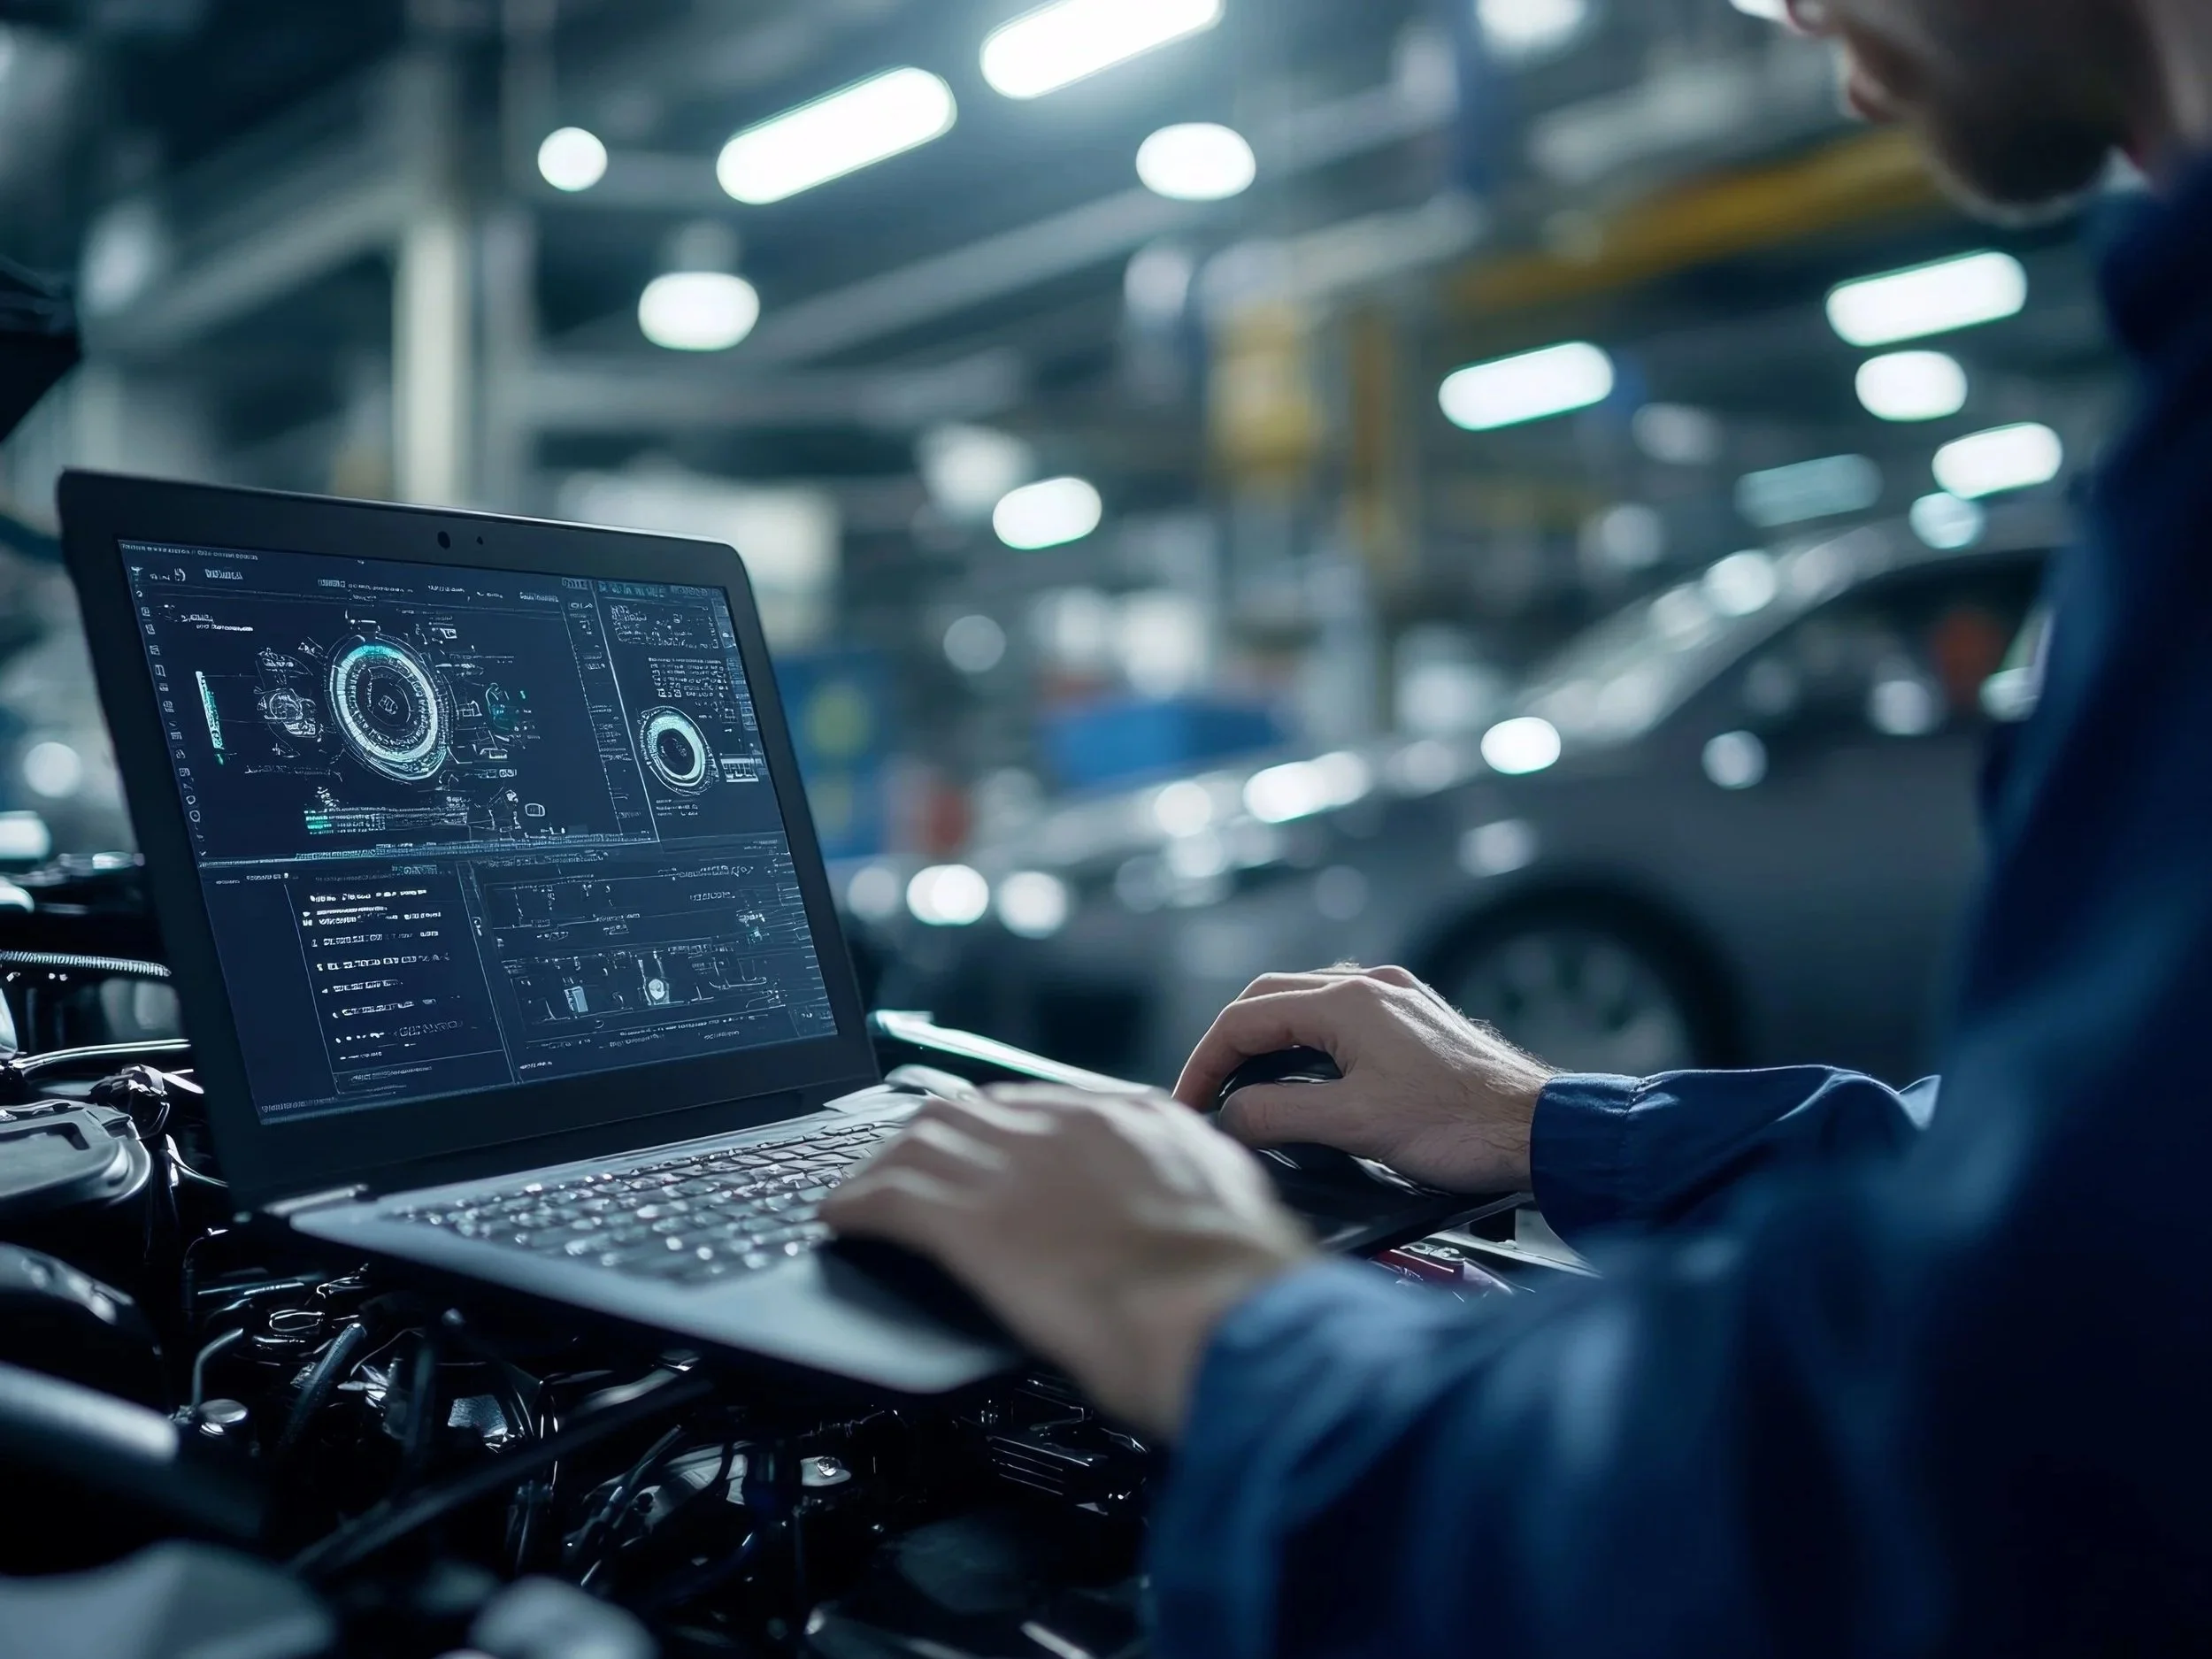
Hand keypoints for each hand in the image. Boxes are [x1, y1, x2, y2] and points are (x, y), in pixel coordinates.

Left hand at [821, 1086, 1315, 1437]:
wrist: (1224, 1317)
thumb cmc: (1238, 1292)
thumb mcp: (1227, 1209)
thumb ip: (1187, 1189)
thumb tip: (1178, 1203)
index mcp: (1134, 1119)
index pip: (1042, 1105)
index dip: (1000, 1131)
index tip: (987, 1154)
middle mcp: (1066, 1126)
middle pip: (971, 1109)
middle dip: (934, 1139)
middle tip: (912, 1169)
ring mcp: (1014, 1168)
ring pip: (921, 1139)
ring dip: (884, 1165)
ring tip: (864, 1191)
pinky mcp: (970, 1222)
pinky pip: (890, 1197)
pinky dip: (857, 1204)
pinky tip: (841, 1219)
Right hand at [1174, 966, 1553, 1193]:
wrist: (1540, 1132)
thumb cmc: (1459, 1128)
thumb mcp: (1354, 1125)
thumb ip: (1279, 1114)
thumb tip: (1230, 1116)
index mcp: (1348, 1001)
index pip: (1245, 1019)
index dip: (1205, 1062)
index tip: (1189, 1103)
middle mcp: (1370, 986)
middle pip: (1269, 1000)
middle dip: (1229, 1047)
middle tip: (1206, 1094)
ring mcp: (1397, 999)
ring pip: (1306, 1005)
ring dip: (1267, 1041)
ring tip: (1244, 1088)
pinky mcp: (1416, 1022)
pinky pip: (1341, 1018)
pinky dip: (1306, 1045)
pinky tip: (1303, 1079)